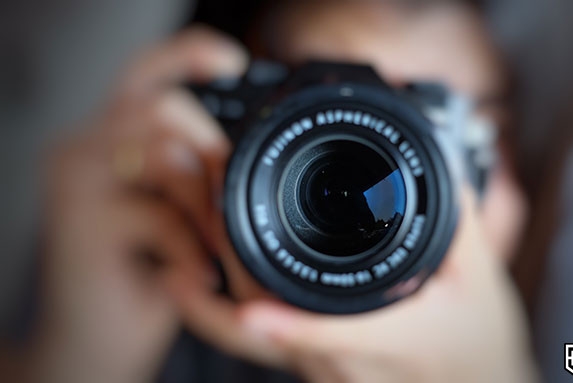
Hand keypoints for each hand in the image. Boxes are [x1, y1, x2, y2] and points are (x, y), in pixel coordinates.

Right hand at [29, 27, 246, 382]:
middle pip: (161, 109)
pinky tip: (200, 274)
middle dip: (211, 153)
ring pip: (162, 155)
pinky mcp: (77, 226)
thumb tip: (234, 154)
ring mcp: (75, 184)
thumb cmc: (144, 273)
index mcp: (110, 141)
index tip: (233, 61)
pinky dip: (191, 247)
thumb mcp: (175, 217)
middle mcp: (84, 148)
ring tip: (217, 247)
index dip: (187, 55)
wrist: (95, 341)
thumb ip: (192, 176)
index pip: (145, 75)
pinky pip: (157, 216)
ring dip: (205, 203)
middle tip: (228, 205)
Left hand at [169, 186, 539, 382]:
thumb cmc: (476, 339)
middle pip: (269, 322)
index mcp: (392, 341)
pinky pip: (256, 328)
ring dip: (221, 266)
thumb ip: (461, 223)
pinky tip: (206, 255)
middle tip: (208, 184)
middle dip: (229, 254)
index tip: (248, 309)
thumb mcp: (480, 278)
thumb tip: (441, 166)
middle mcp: (345, 363)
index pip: (334, 336)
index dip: (291, 326)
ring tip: (205, 201)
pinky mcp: (311, 358)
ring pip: (252, 327)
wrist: (472, 379)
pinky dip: (224, 290)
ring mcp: (321, 366)